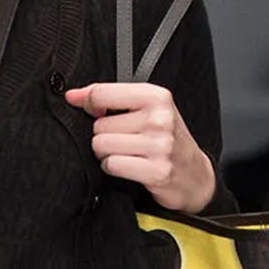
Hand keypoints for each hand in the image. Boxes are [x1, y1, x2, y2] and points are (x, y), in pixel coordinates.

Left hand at [64, 82, 217, 212]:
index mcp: (156, 96)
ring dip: (107, 153)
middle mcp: (159, 118)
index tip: (90, 110)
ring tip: (126, 154)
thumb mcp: (149, 109)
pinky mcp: (156, 170)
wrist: (195, 175)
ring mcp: (159, 145)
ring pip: (102, 145)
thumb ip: (112, 98)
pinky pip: (112, 165)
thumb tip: (73, 96)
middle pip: (99, 125)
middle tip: (124, 140)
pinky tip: (129, 167)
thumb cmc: (167, 139)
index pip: (103, 93)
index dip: (88, 103)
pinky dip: (114, 168)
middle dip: (104, 135)